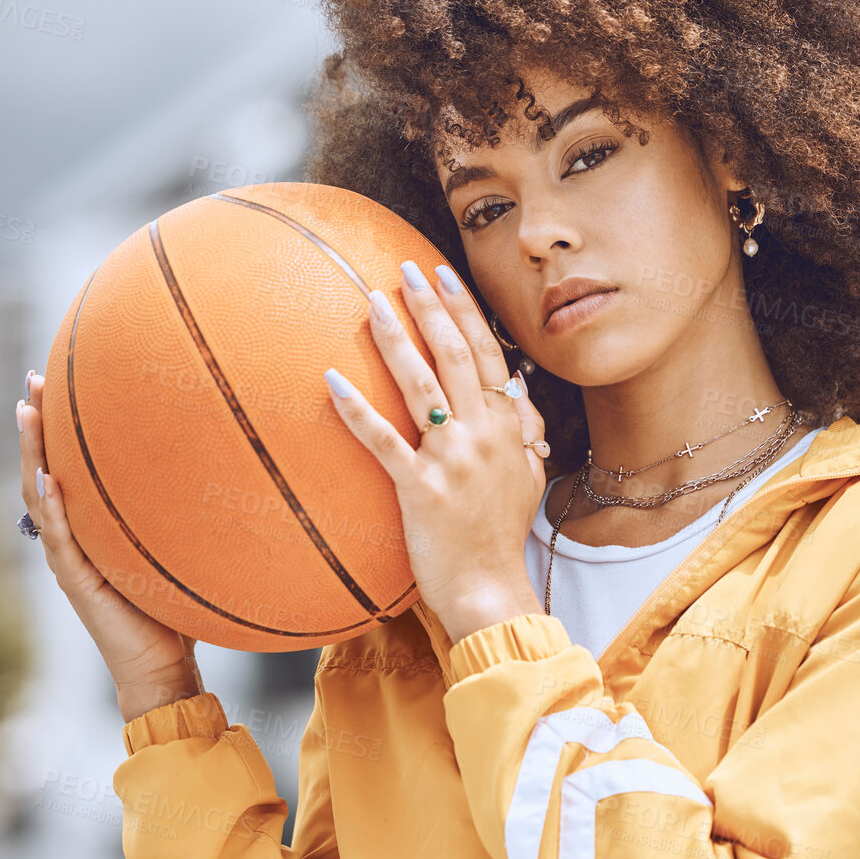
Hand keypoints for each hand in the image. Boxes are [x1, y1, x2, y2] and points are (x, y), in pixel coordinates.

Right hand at [18, 373, 204, 721]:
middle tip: (32, 380)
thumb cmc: (176, 609)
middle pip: (42, 470)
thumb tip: (224, 467)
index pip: (65, 466)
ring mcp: (69, 558)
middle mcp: (72, 538)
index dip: (57, 427)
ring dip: (32, 453)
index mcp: (90, 528)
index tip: (55, 382)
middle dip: (35, 425)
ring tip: (27, 413)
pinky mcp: (78, 581)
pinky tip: (48, 478)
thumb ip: (184, 515)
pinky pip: (59, 537)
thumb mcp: (178, 547)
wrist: (163, 666)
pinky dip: (50, 506)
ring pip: (39, 496)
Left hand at [324, 262, 547, 645]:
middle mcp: (485, 433)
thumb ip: (524, 429)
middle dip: (429, 306)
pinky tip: (331, 381)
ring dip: (394, 338)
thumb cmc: (502, 536)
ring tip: (371, 302)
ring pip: (421, 384)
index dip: (463, 311)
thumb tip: (518, 385)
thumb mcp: (528, 475)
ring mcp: (453, 459)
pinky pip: (382, 441)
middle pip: (454, 354)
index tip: (442, 275)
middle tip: (405, 269)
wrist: (492, 589)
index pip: (486, 353)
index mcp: (509, 427)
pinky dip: (356, 409)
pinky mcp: (421, 489)